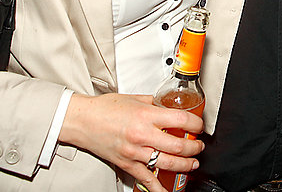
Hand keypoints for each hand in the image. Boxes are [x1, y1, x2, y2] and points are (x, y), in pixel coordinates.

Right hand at [60, 93, 203, 191]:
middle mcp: (143, 134)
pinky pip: (147, 178)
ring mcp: (135, 151)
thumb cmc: (105, 108)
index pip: (181, 120)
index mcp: (146, 115)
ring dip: (185, 165)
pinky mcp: (127, 163)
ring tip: (192, 163)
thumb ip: (154, 104)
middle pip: (178, 146)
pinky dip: (159, 187)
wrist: (83, 120)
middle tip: (199, 146)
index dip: (196, 124)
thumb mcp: (135, 99)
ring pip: (167, 163)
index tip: (199, 126)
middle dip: (194, 148)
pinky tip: (169, 189)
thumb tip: (167, 107)